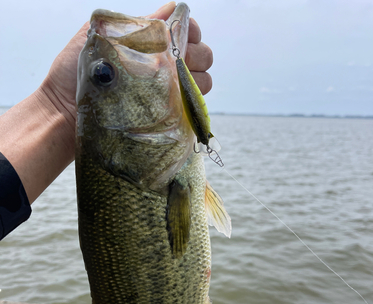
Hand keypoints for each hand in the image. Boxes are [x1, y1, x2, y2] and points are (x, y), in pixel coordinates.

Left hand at [42, 2, 212, 133]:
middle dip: (197, 55)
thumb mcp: (101, 36)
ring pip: (202, 80)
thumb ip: (136, 24)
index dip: (190, 31)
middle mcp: (161, 67)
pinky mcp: (164, 117)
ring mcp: (164, 93)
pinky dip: (193, 102)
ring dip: (197, 79)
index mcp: (148, 43)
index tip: (181, 37)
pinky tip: (178, 101)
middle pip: (201, 54)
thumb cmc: (75, 72)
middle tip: (178, 64)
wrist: (64, 111)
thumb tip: (170, 8)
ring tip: (176, 85)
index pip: (186, 30)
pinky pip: (192, 109)